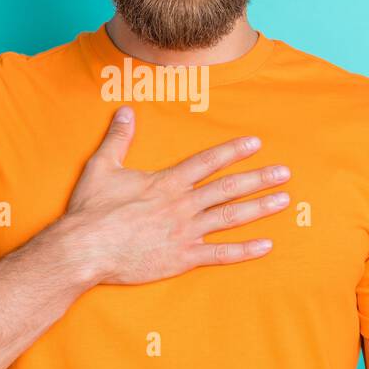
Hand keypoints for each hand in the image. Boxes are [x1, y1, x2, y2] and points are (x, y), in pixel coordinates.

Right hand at [61, 105, 290, 285]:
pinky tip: (266, 245)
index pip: (207, 161)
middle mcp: (182, 204)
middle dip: (259, 178)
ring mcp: (185, 232)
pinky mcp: (182, 258)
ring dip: (259, 207)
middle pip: (228, 187)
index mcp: (166, 183)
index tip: (255, 143)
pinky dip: (245, 250)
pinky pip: (220, 254)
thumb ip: (118, 138)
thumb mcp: (101, 167)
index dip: (233, 150)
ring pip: (230, 217)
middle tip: (285, 172)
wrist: (84, 249)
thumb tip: (125, 110)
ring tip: (283, 200)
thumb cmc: (91, 210)